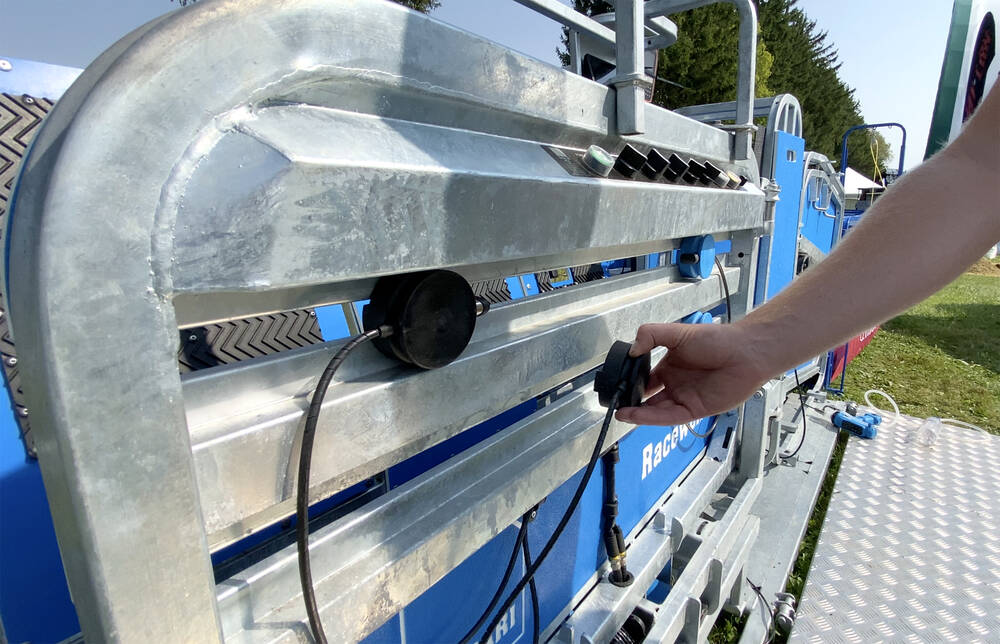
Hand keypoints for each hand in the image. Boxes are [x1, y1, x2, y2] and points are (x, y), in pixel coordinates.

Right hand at [615, 322, 770, 425]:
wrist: (745, 353)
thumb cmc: (717, 340)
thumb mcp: (677, 333)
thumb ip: (651, 335)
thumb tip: (631, 350)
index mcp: (671, 366)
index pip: (646, 378)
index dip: (632, 382)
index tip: (617, 384)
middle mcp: (676, 383)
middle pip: (649, 397)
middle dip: (632, 401)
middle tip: (615, 402)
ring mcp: (685, 398)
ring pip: (656, 410)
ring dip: (638, 413)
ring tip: (619, 412)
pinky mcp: (694, 410)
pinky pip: (669, 417)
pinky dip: (651, 418)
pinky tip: (636, 416)